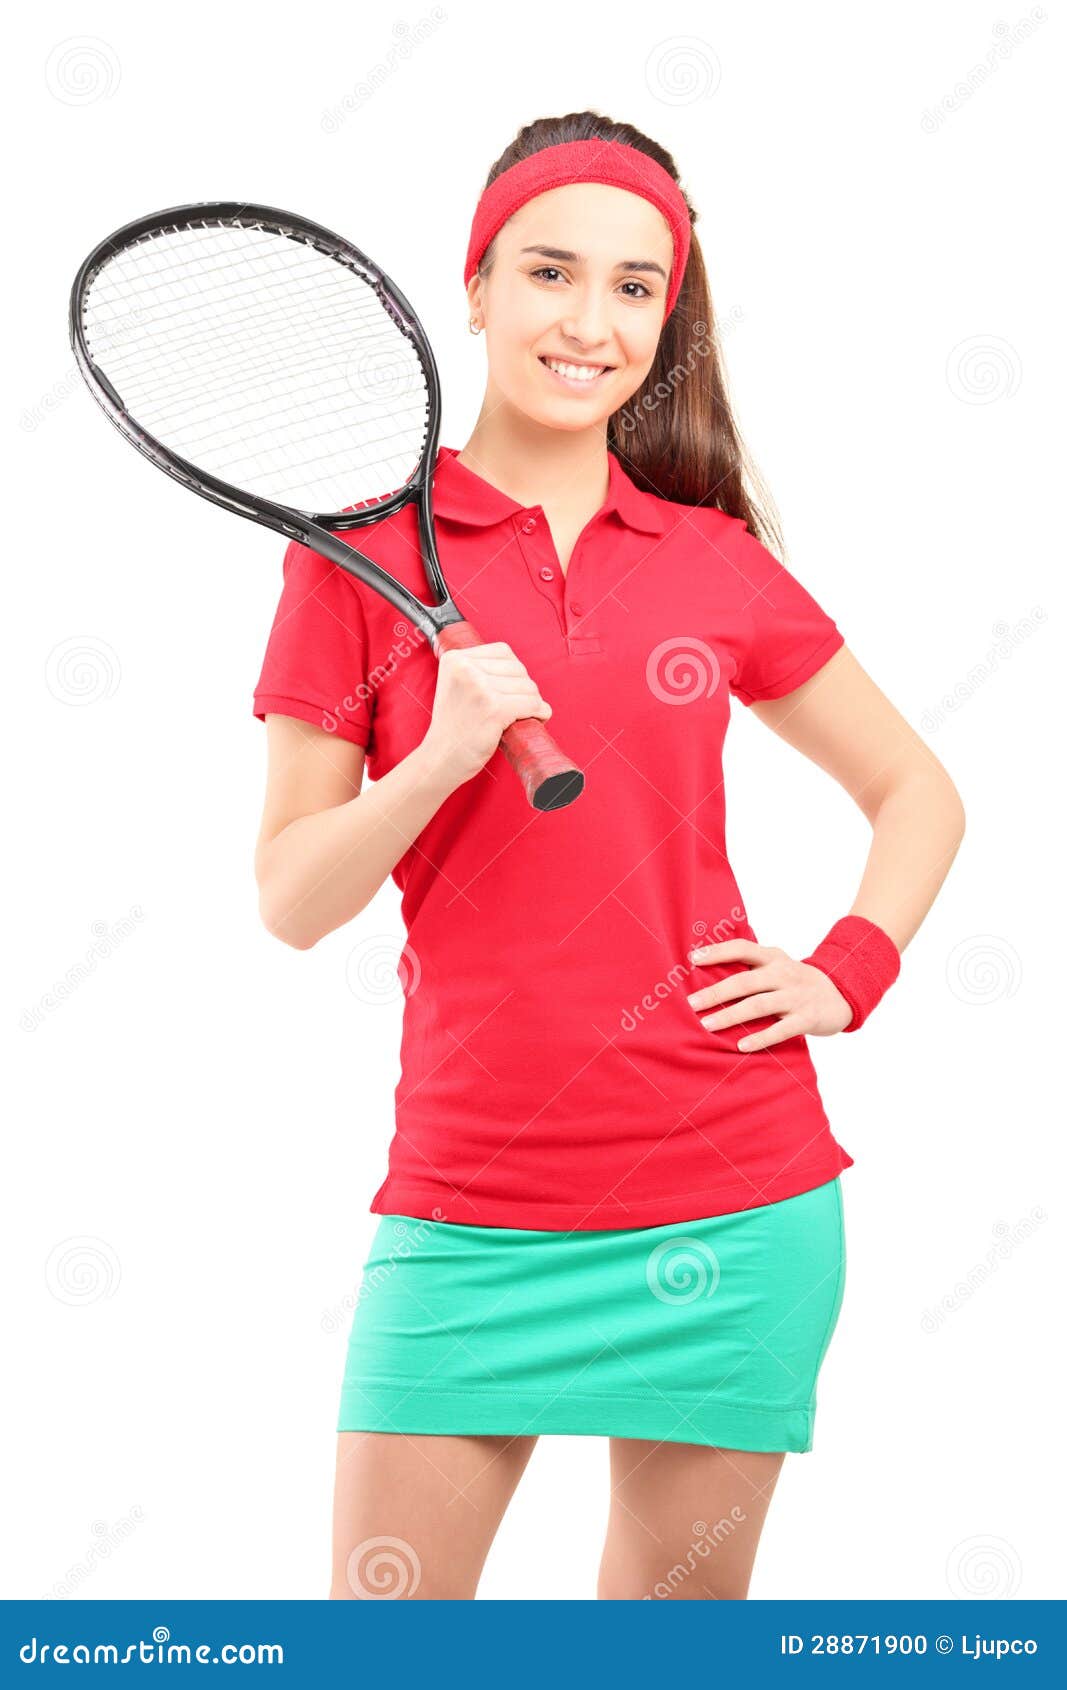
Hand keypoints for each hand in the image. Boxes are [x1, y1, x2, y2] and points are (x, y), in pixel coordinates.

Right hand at [421, 640, 553, 788]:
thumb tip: (516, 666)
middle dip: (524, 688)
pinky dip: (540, 712)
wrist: (440, 758)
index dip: (514, 672)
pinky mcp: (494, 709)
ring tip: (523, 715)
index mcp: (455, 658)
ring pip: (528, 686)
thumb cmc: (453, 726)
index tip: (511, 690)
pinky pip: (532, 704)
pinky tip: (538, 718)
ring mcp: (480, 688)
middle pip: (518, 668)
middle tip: (519, 707)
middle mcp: (465, 669)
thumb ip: (477, 670)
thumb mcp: (455, 685)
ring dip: (533, 701)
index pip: (503, 651)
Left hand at [686, 939, 852, 1051]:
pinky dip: (760, 1038)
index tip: (693, 958)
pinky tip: (741, 1045)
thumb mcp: (777, 966)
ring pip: (759, 1005)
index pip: (743, 949)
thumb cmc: (795, 982)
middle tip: (692, 1003)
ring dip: (731, 1015)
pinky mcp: (807, 1019)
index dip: (718, 952)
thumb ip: (751, 968)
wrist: (842, 994)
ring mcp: (796, 996)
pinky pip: (780, 1030)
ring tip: (708, 1025)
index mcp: (773, 958)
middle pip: (746, 981)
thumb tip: (707, 975)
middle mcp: (784, 974)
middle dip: (717, 992)